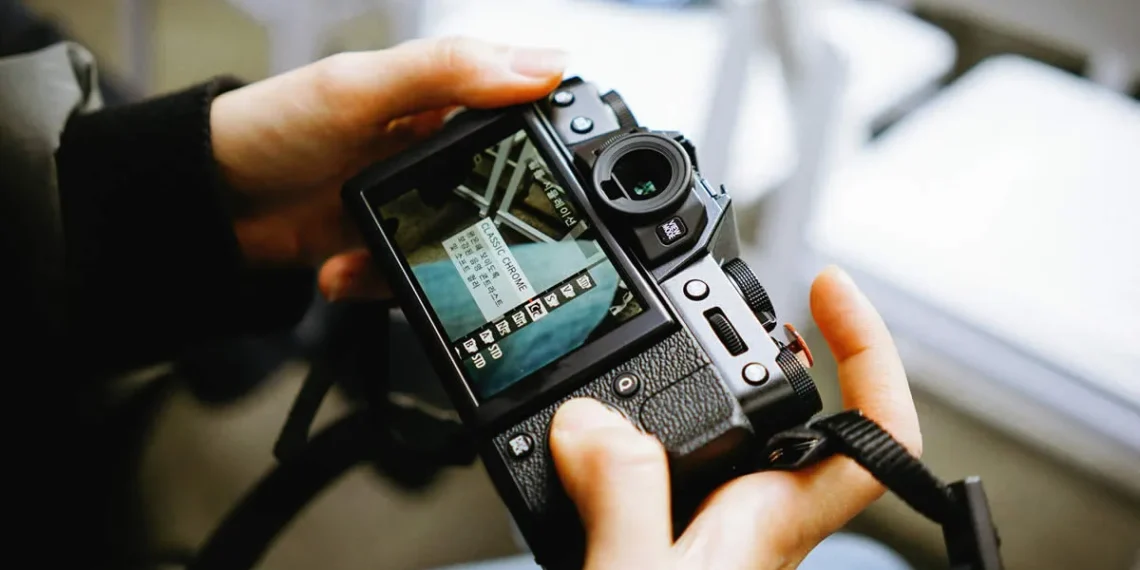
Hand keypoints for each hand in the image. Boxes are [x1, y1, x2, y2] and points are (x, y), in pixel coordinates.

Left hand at [208, 37, 565, 299]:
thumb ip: (448, 72)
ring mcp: (410, 203)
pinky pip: (415, 278)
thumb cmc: (269, 127)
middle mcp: (431, 151)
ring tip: (369, 254)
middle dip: (482, 224)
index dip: (542, 141)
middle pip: (499, 194)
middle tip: (461, 233)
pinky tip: (343, 270)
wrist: (204, 206)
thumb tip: (541, 65)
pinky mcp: (387, 246)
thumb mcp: (360, 89)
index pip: (516, 111)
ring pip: (462, 247)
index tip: (548, 176)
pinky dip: (382, 283)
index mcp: (436, 98)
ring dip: (426, 264)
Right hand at [549, 266, 921, 568]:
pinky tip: (593, 422)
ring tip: (662, 335)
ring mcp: (710, 531)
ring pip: (725, 437)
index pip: (871, 434)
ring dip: (700, 382)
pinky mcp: (664, 539)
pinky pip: (661, 465)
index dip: (871, 352)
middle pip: (797, 415)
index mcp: (770, 524)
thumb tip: (596, 418)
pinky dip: (634, 428)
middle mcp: (752, 521)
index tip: (827, 289)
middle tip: (742, 296)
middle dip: (774, 346)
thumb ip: (622, 494)